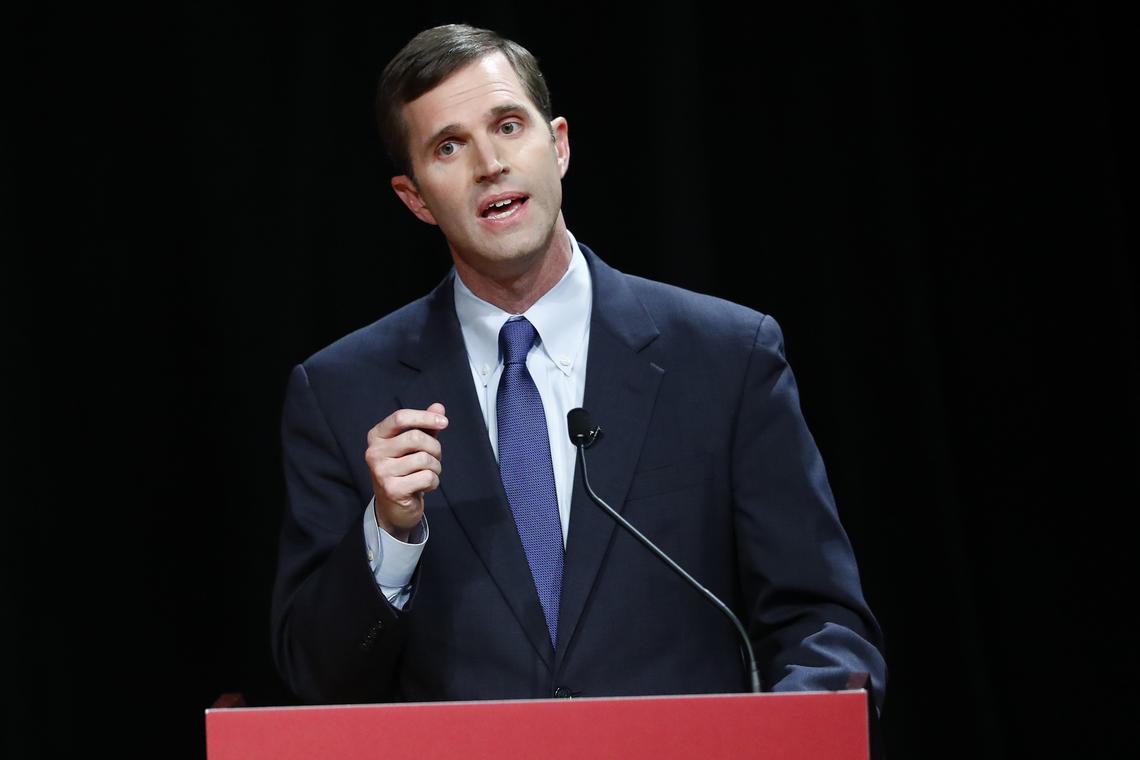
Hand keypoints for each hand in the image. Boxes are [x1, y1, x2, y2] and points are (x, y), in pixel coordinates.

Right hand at [365, 403, 447, 540]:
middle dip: (435, 447)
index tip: (444, 422)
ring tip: (429, 472)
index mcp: (377, 436)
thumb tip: (439, 407)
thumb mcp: (414, 445)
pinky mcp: (392, 490)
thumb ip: (426, 425)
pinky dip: (433, 482)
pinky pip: (426, 477)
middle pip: (416, 438)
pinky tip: (425, 486)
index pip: (400, 417)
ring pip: (424, 459)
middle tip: (435, 457)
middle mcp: (374, 452)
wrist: (394, 505)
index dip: (425, 417)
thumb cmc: (405, 469)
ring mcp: (381, 472)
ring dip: (436, 467)